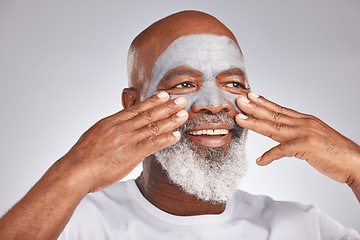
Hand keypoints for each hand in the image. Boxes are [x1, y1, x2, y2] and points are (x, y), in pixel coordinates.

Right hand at [62, 92, 187, 192]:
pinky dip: (166, 139)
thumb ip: (110, 130)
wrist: (76, 169)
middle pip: (149, 114)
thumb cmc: (82, 156)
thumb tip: (118, 130)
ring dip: (171, 120)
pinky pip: (153, 144)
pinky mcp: (132, 153)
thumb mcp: (95, 134)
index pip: (137, 108)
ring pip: (154, 126)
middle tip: (181, 100)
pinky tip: (176, 135)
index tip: (164, 95)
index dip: (153, 101)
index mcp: (112, 121)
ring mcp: (128, 139)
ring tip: (183, 114)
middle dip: (167, 106)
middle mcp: (122, 127)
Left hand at [235, 92, 359, 191]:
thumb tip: (283, 134)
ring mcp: (305, 133)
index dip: (264, 102)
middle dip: (254, 108)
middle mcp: (303, 123)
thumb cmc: (335, 152)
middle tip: (239, 101)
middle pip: (274, 115)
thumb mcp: (314, 137)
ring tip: (240, 119)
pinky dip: (270, 155)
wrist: (356, 162)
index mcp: (305, 120)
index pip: (280, 109)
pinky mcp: (306, 146)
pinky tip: (260, 160)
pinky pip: (283, 150)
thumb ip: (298, 132)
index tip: (250, 96)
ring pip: (274, 127)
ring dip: (255, 123)